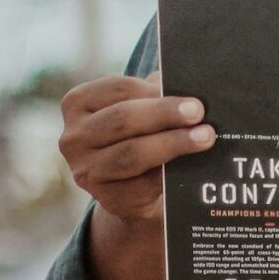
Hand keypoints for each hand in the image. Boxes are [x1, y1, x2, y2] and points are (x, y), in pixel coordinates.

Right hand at [58, 75, 215, 228]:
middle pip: (122, 119)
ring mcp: (87, 170)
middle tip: (198, 112)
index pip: (117, 89)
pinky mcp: (108, 198)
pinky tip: (190, 165)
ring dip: (173, 143)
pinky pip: (143, 184)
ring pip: (132, 153)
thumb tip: (188, 81)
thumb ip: (156, 92)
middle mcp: (74, 137)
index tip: (185, 92)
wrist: (132, 187)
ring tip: (205, 137)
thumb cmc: (140, 134)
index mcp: (78, 103)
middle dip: (164, 114)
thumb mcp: (141, 107)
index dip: (153, 90)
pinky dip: (170, 172)